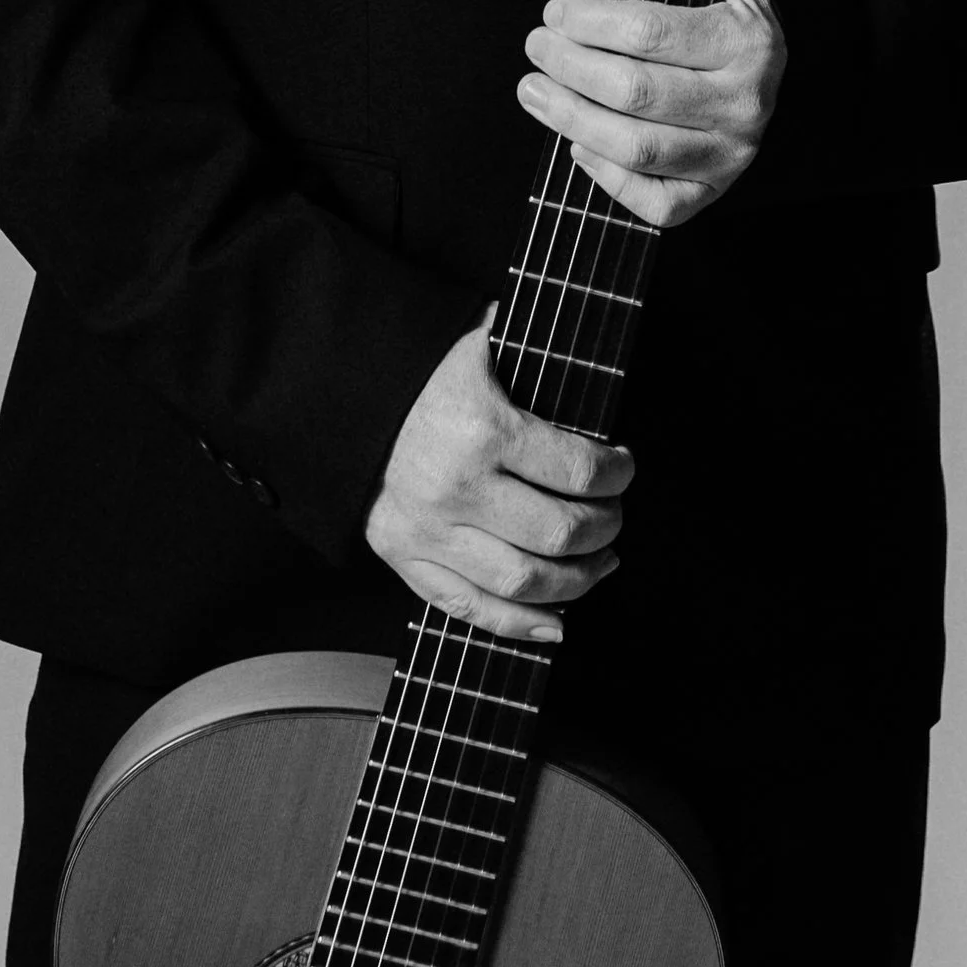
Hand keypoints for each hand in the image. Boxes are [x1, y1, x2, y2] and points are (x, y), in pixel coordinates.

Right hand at [366, 316, 633, 640]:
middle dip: (604, 528)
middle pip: (559, 535)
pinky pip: (469, 608)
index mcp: (483, 430)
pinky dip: (519, 624)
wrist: (344, 395)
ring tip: (599, 561)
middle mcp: (456, 488)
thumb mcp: (487, 342)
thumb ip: (540, 351)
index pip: (579, 473)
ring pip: (522, 582)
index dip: (617, 475)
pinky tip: (558, 621)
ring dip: (577, 580)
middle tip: (614, 514)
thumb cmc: (430, 368)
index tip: (622, 468)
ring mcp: (426, 530)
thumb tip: (597, 351)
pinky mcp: (402, 556)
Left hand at [516, 0, 785, 227]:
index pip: (649, 31)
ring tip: (535, 91)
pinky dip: (605, 175)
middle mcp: (745, 102)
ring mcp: (731, 153)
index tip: (554, 13)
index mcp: (746, 40)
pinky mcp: (712, 190)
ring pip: (636, 148)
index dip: (589, 23)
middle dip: (570, 68)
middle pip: (636, 92)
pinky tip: (579, 144)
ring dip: (571, 118)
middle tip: (537, 47)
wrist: (763, 68)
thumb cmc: (715, 18)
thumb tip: (572, 5)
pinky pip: (651, 200)